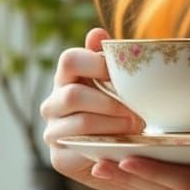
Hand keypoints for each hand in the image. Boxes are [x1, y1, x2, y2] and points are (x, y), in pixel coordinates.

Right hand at [40, 28, 145, 189]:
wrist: (119, 155)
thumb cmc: (120, 111)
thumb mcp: (118, 85)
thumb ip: (108, 60)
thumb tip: (97, 32)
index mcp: (67, 79)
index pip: (69, 60)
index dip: (96, 63)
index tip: (122, 76)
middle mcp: (53, 104)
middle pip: (72, 95)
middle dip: (109, 103)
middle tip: (136, 112)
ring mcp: (53, 132)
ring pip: (80, 123)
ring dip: (113, 125)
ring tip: (136, 128)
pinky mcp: (60, 158)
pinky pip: (81, 149)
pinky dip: (107, 145)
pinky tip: (123, 145)